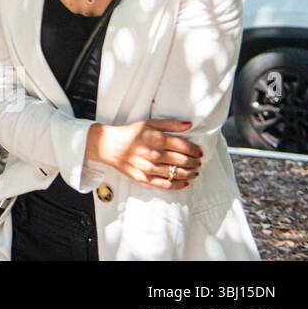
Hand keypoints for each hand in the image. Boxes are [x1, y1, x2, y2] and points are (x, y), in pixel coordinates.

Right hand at [85, 119, 201, 189]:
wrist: (108, 145)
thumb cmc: (128, 133)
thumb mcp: (148, 123)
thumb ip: (170, 124)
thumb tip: (188, 125)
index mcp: (157, 140)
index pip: (184, 147)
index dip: (195, 150)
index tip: (199, 152)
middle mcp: (155, 155)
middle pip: (183, 161)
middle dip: (195, 162)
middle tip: (198, 161)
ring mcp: (150, 168)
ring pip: (177, 174)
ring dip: (190, 173)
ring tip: (194, 171)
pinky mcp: (144, 179)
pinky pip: (165, 185)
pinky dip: (178, 185)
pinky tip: (184, 182)